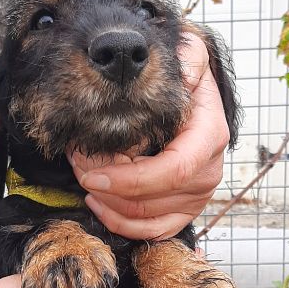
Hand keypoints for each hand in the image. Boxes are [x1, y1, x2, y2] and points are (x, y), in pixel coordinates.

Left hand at [69, 31, 228, 239]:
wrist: (193, 97)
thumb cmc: (184, 76)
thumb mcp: (190, 55)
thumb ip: (188, 56)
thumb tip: (181, 66)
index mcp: (210, 137)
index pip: (174, 171)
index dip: (130, 180)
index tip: (92, 174)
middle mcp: (209, 171)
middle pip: (154, 199)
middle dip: (108, 189)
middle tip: (78, 167)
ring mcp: (198, 195)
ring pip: (147, 218)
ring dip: (107, 202)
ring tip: (84, 176)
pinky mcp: (185, 210)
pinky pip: (153, 232)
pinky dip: (121, 224)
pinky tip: (98, 202)